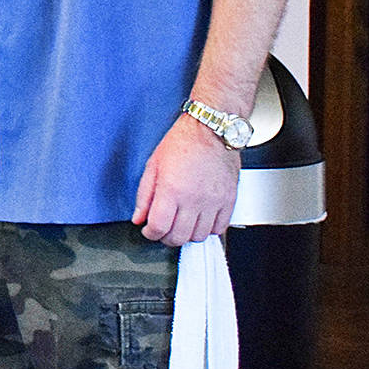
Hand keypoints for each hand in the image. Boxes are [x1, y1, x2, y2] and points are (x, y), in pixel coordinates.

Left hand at [132, 114, 241, 245]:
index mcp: (172, 189)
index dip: (150, 233)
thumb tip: (138, 217)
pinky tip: (199, 220)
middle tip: (162, 229)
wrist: (212, 131)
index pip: (159, 227)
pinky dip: (208, 230)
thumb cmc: (182, 141)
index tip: (148, 230)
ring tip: (180, 224)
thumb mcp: (153, 164)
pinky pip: (219, 229)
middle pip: (178, 237)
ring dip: (187, 235)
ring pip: (199, 237)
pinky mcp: (229, 201)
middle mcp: (194, 199)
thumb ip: (144, 194)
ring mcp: (213, 202)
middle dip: (166, 237)